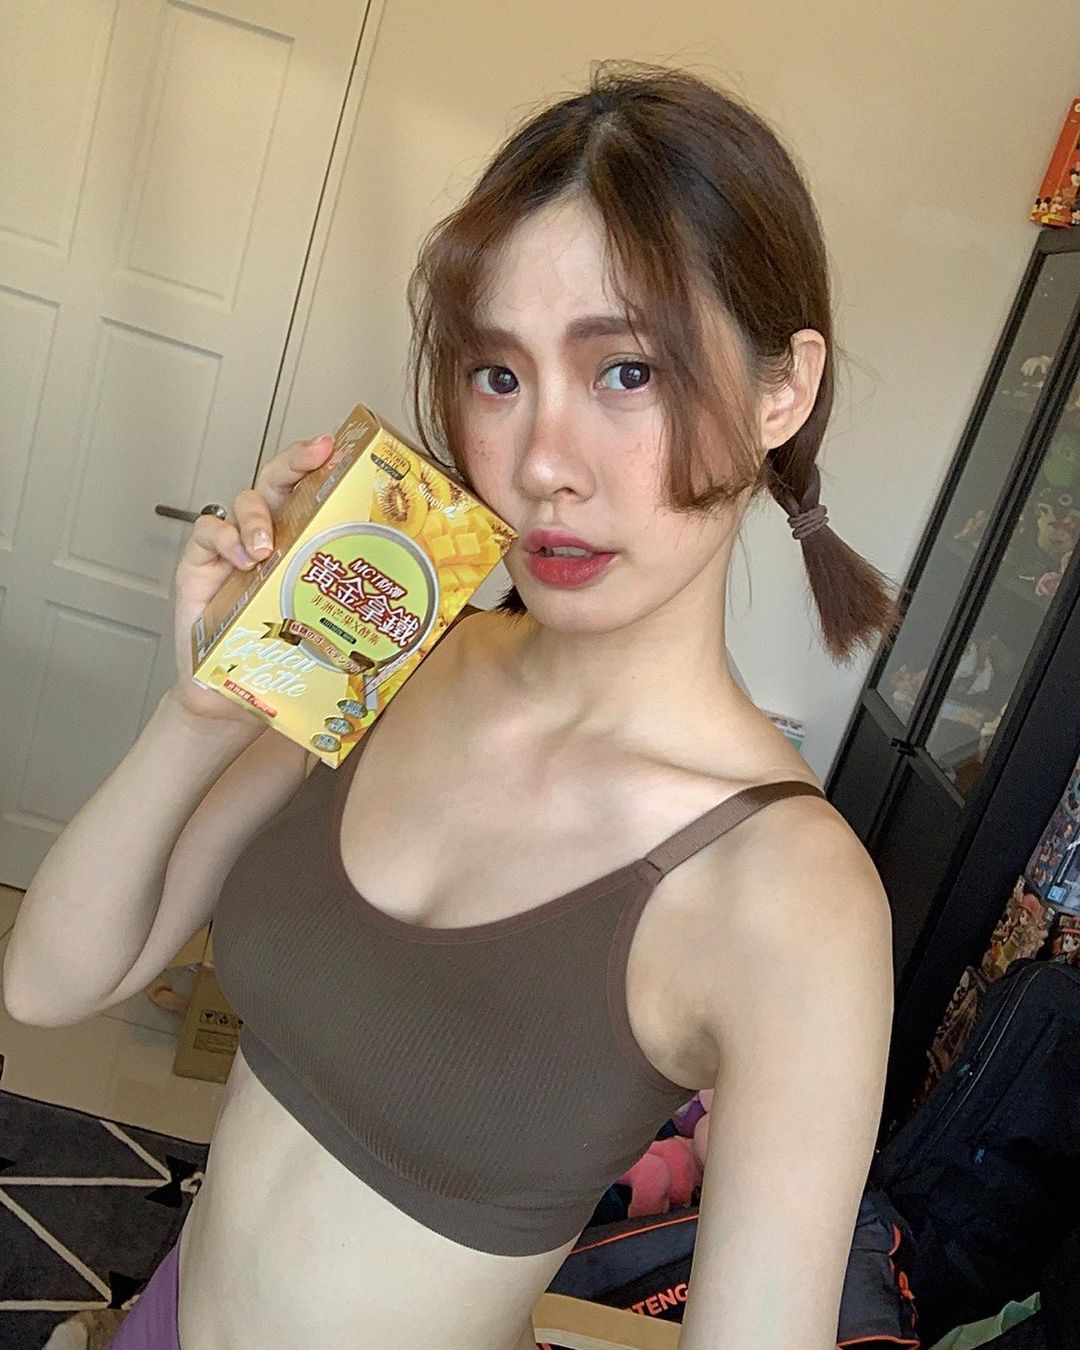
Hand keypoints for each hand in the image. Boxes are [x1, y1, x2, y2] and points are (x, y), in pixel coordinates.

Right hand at [169, 433, 336, 723]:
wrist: (233, 698)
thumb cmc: (283, 657)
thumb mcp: (330, 625)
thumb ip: (362, 606)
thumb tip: (430, 605)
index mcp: (304, 541)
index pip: (314, 492)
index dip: (327, 466)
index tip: (345, 449)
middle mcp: (269, 534)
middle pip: (278, 479)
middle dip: (296, 460)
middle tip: (316, 454)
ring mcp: (233, 546)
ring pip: (243, 501)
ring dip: (256, 516)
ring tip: (266, 548)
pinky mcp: (199, 563)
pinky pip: (207, 531)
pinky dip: (223, 538)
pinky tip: (240, 559)